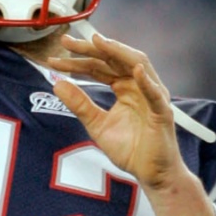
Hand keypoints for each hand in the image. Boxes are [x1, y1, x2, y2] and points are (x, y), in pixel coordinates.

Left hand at [47, 33, 190, 190]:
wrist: (151, 174)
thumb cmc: (131, 150)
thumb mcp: (97, 125)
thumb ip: (80, 105)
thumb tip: (57, 84)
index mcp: (124, 87)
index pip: (98, 67)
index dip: (76, 60)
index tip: (53, 59)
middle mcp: (139, 85)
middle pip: (114, 59)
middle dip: (91, 48)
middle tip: (66, 41)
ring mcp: (153, 96)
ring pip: (137, 65)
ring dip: (118, 52)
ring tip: (98, 42)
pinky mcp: (162, 112)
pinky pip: (155, 94)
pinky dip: (146, 81)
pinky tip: (135, 70)